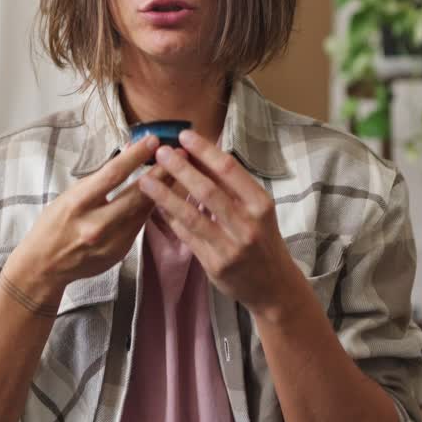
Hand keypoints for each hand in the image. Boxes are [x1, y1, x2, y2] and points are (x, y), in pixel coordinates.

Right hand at [4, 133, 164, 312]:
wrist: (45, 265)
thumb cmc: (54, 223)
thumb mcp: (69, 195)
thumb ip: (99, 178)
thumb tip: (128, 151)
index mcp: (78, 204)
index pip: (112, 175)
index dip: (136, 156)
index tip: (154, 140)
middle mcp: (95, 224)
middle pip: (136, 195)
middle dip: (161, 173)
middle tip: (181, 155)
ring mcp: (110, 242)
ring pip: (143, 211)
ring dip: (164, 190)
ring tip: (181, 172)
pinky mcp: (120, 252)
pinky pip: (140, 225)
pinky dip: (152, 208)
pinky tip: (166, 196)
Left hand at [138, 129, 303, 321]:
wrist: (274, 286)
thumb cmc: (263, 240)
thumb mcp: (258, 210)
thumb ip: (233, 187)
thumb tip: (201, 155)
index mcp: (260, 203)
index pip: (229, 169)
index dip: (205, 150)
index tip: (184, 136)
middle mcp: (247, 224)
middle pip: (207, 190)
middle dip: (181, 168)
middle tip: (160, 152)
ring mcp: (230, 246)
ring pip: (191, 215)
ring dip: (166, 195)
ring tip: (146, 179)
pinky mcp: (215, 265)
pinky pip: (187, 236)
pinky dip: (170, 219)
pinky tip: (156, 206)